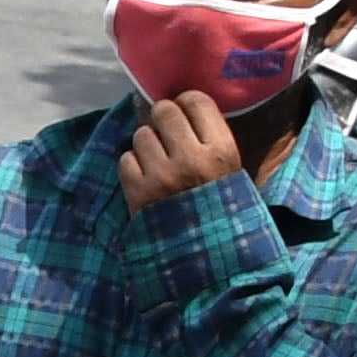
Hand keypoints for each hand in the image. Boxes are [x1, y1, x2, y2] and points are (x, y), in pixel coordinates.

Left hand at [115, 88, 249, 210]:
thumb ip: (212, 138)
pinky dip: (132, 166)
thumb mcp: (231, 169)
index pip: (197, 102)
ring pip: (142, 134)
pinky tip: (145, 177)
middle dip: (162, 118)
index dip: (186, 102)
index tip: (184, 110)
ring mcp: (162, 175)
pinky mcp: (137, 191)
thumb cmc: (218, 206)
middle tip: (165, 131)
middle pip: (164, 111)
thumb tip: (184, 106)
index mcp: (221, 150)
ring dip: (146, 143)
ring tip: (157, 159)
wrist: (203, 254)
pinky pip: (125, 159)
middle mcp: (191, 158)